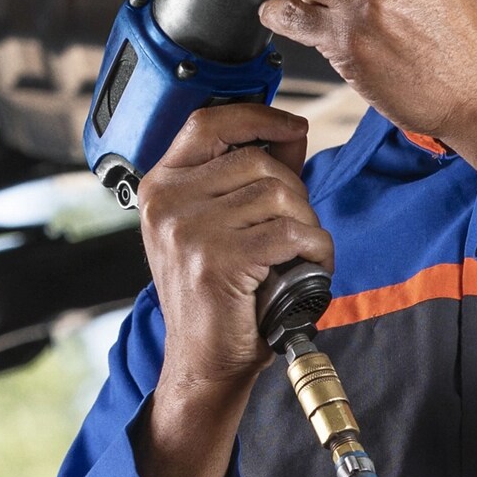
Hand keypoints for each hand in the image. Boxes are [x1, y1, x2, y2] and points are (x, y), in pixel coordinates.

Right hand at [134, 102, 333, 476]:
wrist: (205, 360)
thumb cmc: (219, 294)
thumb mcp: (220, 224)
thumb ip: (249, 175)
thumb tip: (291, 130)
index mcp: (162, 186)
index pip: (209, 122)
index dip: (256, 116)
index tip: (291, 126)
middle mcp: (166, 202)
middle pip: (258, 161)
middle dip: (295, 193)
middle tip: (296, 230)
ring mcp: (187, 231)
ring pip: (278, 194)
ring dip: (306, 223)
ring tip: (299, 252)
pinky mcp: (216, 260)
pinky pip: (289, 233)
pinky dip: (314, 249)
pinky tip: (308, 268)